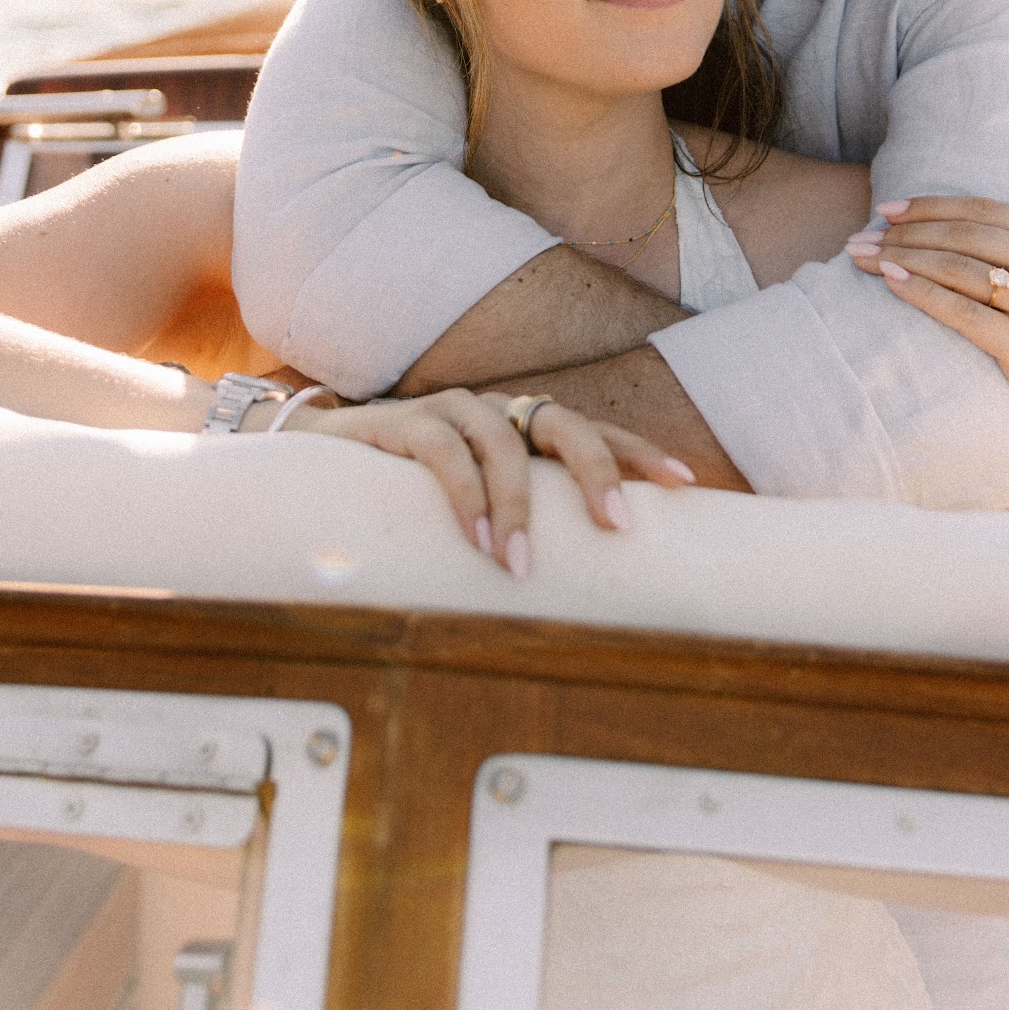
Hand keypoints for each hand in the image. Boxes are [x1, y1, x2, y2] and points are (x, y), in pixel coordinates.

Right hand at [277, 388, 694, 574]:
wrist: (322, 459)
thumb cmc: (415, 498)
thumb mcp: (480, 513)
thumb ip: (526, 530)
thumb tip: (589, 599)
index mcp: (524, 429)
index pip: (594, 431)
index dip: (638, 453)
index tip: (686, 484)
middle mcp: (496, 411)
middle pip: (563, 422)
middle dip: (597, 469)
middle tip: (619, 527)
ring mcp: (450, 410)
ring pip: (501, 439)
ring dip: (516, 504)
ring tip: (519, 564)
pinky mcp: (402, 421)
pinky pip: (441, 449)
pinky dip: (463, 493)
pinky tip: (474, 538)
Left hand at [846, 170, 1008, 508]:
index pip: (987, 211)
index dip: (933, 206)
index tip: (889, 208)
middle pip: (966, 236)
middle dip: (906, 231)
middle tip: (861, 232)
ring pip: (958, 269)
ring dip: (901, 257)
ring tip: (860, 256)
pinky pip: (963, 313)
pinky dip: (921, 293)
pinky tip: (890, 282)